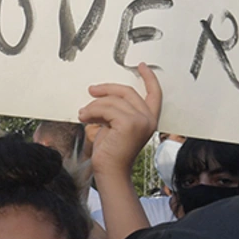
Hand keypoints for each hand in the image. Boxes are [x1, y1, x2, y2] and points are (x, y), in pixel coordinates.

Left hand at [79, 63, 162, 179]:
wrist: (110, 172)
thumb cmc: (111, 152)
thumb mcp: (115, 126)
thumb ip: (116, 110)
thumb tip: (100, 93)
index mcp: (148, 119)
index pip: (154, 94)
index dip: (149, 78)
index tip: (142, 66)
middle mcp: (148, 119)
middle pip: (127, 92)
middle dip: (107, 89)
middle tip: (91, 90)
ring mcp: (140, 121)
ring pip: (113, 101)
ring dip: (94, 105)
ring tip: (84, 114)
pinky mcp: (129, 124)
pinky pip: (106, 108)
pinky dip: (92, 111)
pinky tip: (85, 118)